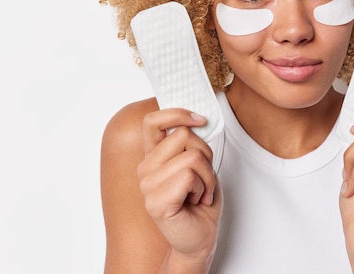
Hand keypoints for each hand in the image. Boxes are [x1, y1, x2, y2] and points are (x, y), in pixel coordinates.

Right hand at [137, 108, 222, 266]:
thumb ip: (191, 144)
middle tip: (203, 178)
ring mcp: (148, 185)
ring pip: (192, 156)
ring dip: (207, 176)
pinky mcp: (156, 201)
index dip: (177, 113)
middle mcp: (146, 168)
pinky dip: (203, 188)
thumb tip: (196, 120)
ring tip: (200, 192)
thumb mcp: (199, 166)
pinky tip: (196, 201)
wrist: (199, 238)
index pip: (153, 121)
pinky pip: (190, 176)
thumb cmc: (200, 203)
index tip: (199, 119)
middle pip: (184, 135)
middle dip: (206, 155)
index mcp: (154, 157)